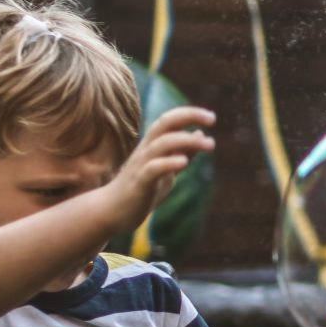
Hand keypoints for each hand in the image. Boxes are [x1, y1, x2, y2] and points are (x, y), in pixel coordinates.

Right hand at [108, 107, 217, 239]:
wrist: (113, 212)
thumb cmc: (142, 189)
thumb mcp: (167, 169)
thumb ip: (183, 152)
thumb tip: (201, 134)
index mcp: (153, 144)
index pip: (170, 120)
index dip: (190, 114)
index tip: (211, 117)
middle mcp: (146, 149)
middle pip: (164, 123)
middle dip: (188, 116)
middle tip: (212, 118)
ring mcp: (141, 165)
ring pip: (161, 144)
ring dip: (186, 140)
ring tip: (210, 144)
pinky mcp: (139, 183)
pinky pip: (152, 169)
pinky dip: (168, 163)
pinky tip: (184, 162)